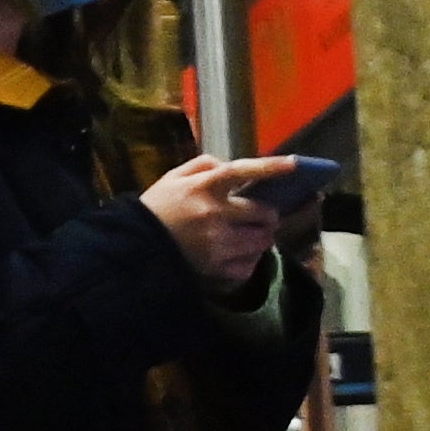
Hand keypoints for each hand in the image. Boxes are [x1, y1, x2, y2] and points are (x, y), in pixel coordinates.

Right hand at [145, 153, 300, 290]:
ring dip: (261, 236)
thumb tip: (229, 165)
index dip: (271, 167)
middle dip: (267, 215)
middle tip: (260, 217)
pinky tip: (239, 254)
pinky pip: (249, 265)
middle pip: (264, 213)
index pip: (243, 171)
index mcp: (203, 187)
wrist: (134, 244)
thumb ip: (203, 165)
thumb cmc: (157, 208)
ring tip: (249, 236)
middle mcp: (214, 214)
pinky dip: (249, 259)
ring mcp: (217, 242)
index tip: (295, 164)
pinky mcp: (215, 266)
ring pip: (262, 240)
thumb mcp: (173, 178)